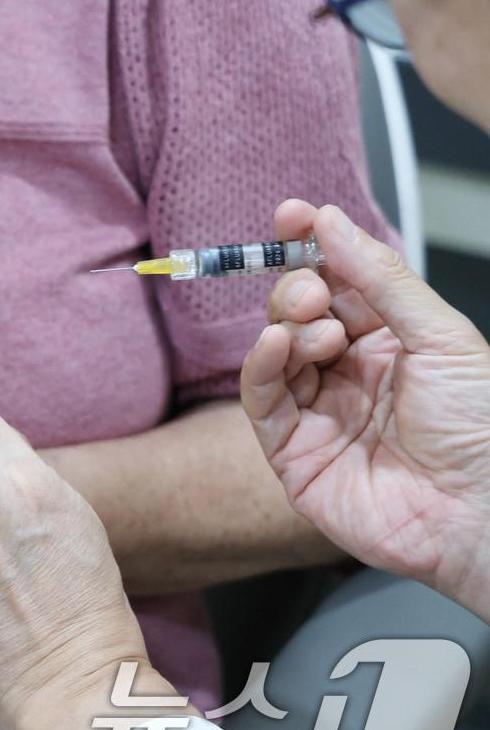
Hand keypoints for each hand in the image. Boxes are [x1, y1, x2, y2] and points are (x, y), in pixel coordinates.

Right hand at [242, 200, 489, 617]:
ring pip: (276, 353)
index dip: (311, 248)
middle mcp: (351, 375)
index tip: (291, 216)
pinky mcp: (294, 454)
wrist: (485, 513)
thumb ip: (379, 277)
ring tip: (316, 325)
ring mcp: (320, 413)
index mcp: (392, 343)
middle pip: (299, 314)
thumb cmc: (484, 429)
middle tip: (314, 291)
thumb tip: (330, 222)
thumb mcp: (441, 335)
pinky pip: (261, 402)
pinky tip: (277, 346)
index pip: (338, 283)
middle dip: (297, 289)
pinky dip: (260, 367)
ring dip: (286, 327)